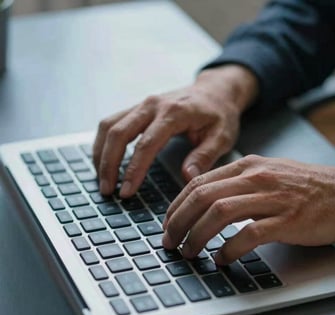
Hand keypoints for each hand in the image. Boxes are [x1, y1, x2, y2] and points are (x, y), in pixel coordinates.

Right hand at [93, 65, 258, 196]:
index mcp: (174, 113)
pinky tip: (103, 161)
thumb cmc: (220, 114)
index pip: (146, 144)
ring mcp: (142, 104)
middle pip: (118, 133)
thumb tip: (187, 177)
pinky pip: (111, 122)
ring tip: (101, 180)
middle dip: (108, 164)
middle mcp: (153, 105)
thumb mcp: (222, 136)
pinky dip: (103, 143)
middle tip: (107, 190)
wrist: (215, 90)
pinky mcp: (137, 108)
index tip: (126, 191)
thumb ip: (205, 156)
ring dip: (101, 153)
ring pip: (109, 126)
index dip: (133, 170)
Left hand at [163, 155, 334, 264]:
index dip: (177, 205)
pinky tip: (222, 259)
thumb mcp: (269, 174)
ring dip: (197, 236)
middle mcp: (255, 177)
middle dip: (178, 222)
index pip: (198, 183)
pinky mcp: (288, 220)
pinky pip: (249, 234)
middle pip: (202, 197)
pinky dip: (230, 248)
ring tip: (189, 252)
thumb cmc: (308, 187)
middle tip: (169, 242)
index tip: (168, 223)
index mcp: (248, 166)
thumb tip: (208, 201)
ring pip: (219, 213)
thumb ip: (238, 183)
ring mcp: (272, 197)